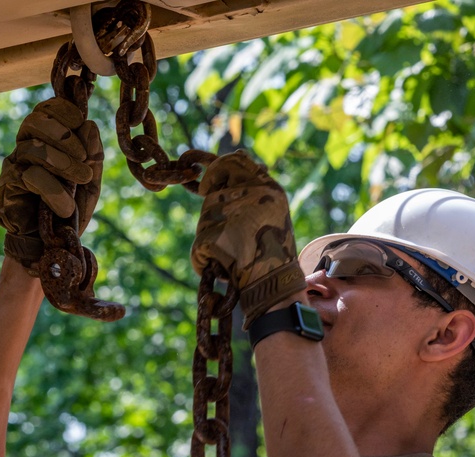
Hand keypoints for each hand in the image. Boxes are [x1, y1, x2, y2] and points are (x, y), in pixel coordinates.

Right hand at [0, 98, 102, 270]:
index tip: (80, 120)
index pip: (46, 110)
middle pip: (35, 121)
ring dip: (65, 163)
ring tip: (82, 180)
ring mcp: (14, 167)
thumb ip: (93, 154)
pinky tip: (65, 208)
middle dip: (65, 135)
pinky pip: (31, 177)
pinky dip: (55, 191)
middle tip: (84, 158)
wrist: (51, 246)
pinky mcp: (9, 189)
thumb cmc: (69, 211)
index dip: (62, 109)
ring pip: (34, 148)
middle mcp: (25, 150)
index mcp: (46, 143)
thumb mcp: (90, 181)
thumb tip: (90, 124)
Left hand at [191, 151, 305, 328]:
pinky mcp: (214, 239)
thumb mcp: (272, 209)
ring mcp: (231, 217)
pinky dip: (206, 261)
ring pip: (205, 222)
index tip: (209, 187)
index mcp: (267, 188)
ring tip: (235, 254)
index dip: (216, 172)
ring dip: (212, 240)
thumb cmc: (273, 251)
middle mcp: (250, 197)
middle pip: (213, 197)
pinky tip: (225, 269)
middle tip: (235, 238)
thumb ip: (253, 184)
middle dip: (216, 217)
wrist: (276, 285)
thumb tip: (238, 152)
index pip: (233, 161)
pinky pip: (199, 248)